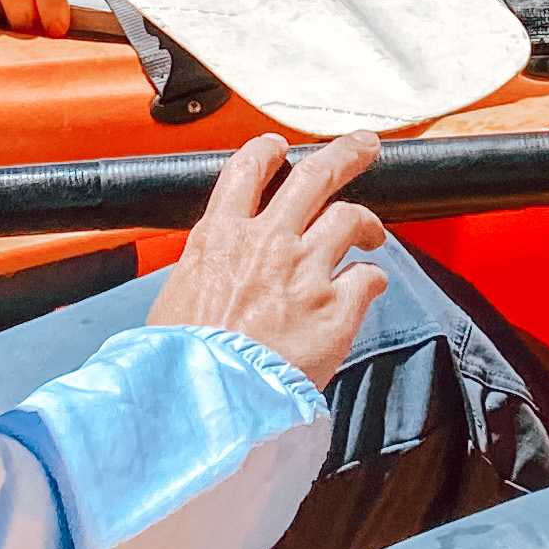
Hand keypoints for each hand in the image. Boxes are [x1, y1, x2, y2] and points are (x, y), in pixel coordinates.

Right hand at [145, 133, 388, 387]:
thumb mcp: (174, 299)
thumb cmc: (182, 363)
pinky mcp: (335, 308)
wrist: (206, 401)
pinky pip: (369, 277)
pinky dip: (374, 278)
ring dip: (367, 220)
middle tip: (363, 146)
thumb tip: (211, 280)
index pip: (247, 169)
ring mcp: (305, 271)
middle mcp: (267, 242)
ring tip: (373, 232)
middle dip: (345, 154)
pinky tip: (371, 285)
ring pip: (350, 217)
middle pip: (315, 175)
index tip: (281, 148)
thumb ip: (205, 275)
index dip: (269, 151)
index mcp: (219, 236)